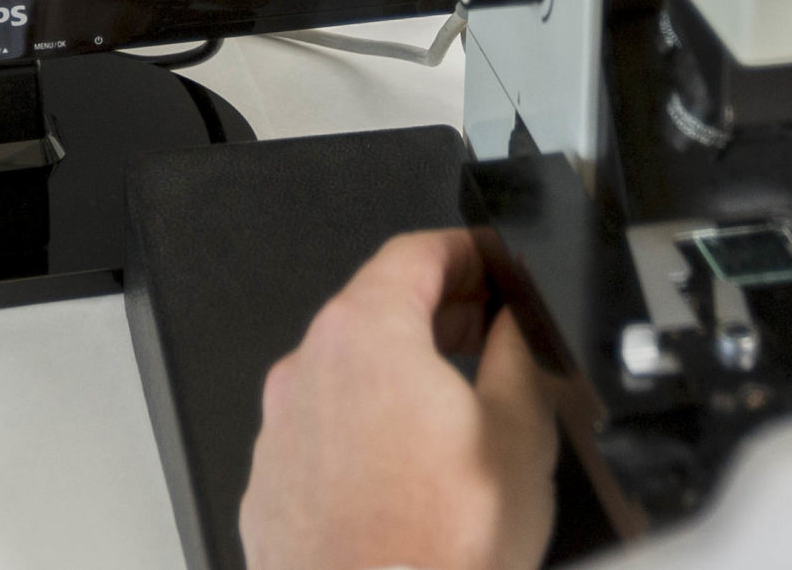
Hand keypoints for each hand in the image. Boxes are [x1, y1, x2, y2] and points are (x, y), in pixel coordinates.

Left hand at [242, 229, 556, 569]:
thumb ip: (519, 352)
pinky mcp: (271, 493)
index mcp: (364, 337)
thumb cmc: (440, 549)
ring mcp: (280, 437)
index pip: (412, 253)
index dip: (465, 252)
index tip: (491, 264)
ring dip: (396, 374)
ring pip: (342, 377)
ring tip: (454, 405)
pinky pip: (319, 439)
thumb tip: (518, 320)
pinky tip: (407, 470)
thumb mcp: (521, 431)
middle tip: (485, 327)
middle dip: (435, 310)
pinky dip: (361, 434)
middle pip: (371, 309)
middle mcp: (305, 374)